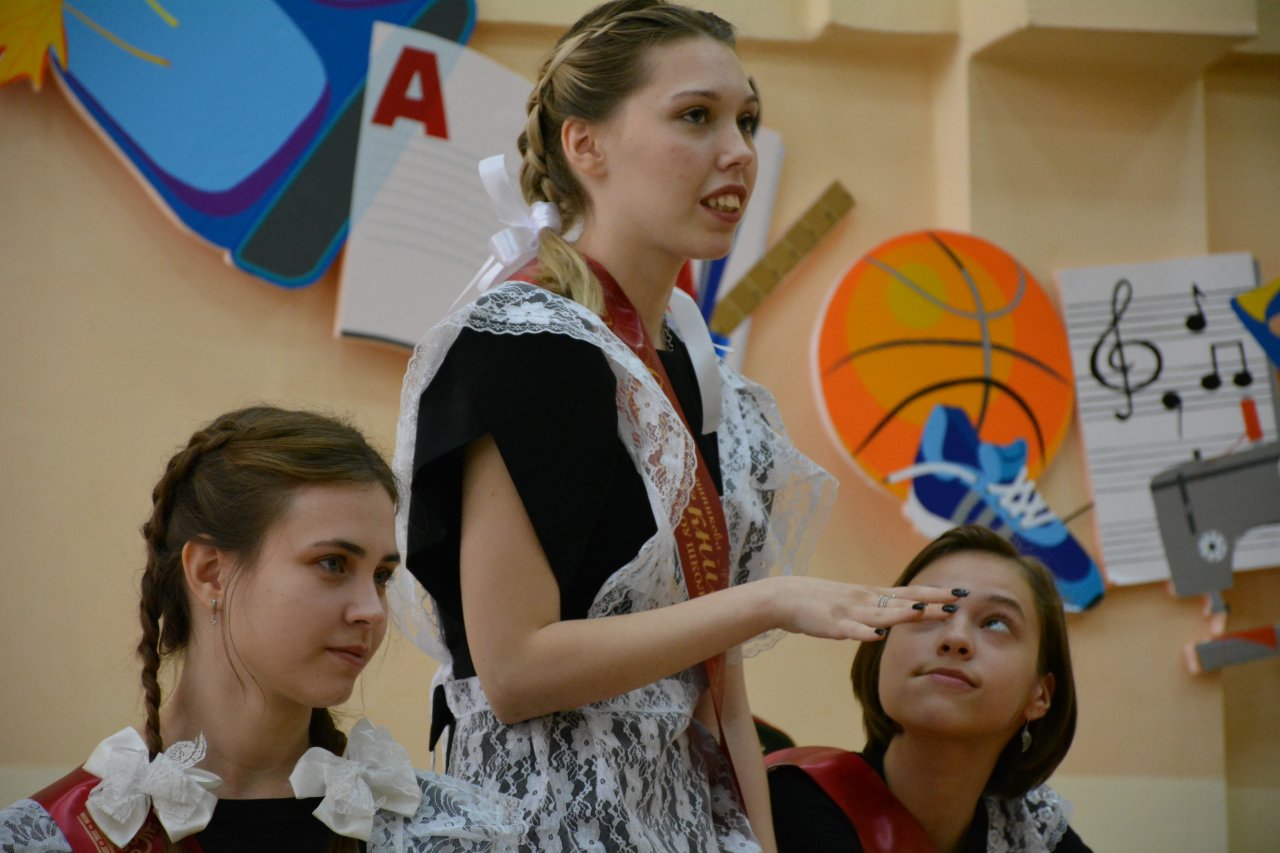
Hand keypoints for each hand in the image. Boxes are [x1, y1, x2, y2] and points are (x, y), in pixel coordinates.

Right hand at [766, 576, 961, 641]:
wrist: (785, 597)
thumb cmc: (821, 602)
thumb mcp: (855, 602)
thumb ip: (878, 609)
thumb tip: (902, 616)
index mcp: (872, 595)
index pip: (910, 593)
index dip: (936, 593)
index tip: (961, 593)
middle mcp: (865, 599)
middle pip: (903, 600)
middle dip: (931, 601)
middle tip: (958, 601)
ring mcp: (848, 611)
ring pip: (881, 614)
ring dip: (903, 614)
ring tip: (924, 612)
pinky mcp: (831, 624)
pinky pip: (849, 629)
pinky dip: (863, 632)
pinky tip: (876, 635)